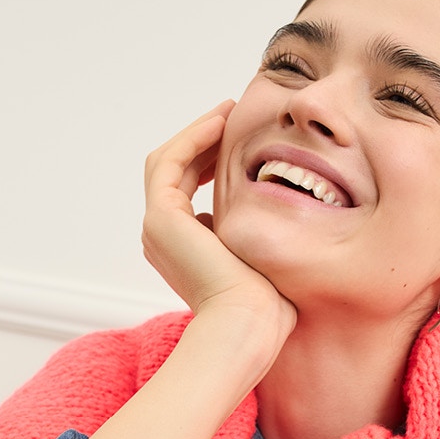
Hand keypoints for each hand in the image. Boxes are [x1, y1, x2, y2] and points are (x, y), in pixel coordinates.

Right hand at [142, 103, 295, 373]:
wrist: (249, 326)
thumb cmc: (267, 306)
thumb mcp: (262, 258)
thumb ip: (257, 233)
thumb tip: (282, 210)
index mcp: (181, 249)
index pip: (187, 190)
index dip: (210, 160)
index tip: (242, 141)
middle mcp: (161, 238)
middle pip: (174, 171)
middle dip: (202, 141)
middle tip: (233, 115)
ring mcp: (157, 228)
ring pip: (169, 161)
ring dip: (197, 133)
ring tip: (230, 112)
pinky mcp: (162, 218)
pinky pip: (171, 161)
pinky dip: (193, 137)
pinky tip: (223, 122)